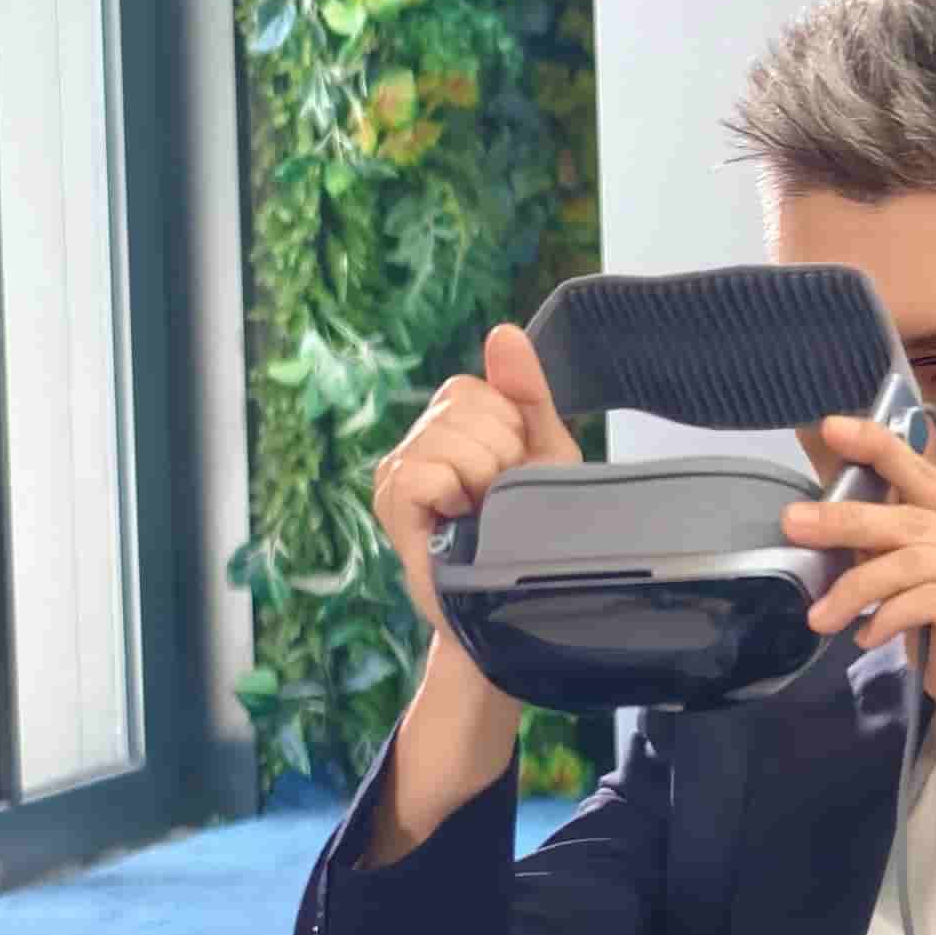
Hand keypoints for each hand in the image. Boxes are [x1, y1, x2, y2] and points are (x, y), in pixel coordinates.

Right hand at [371, 323, 580, 657]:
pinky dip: (453, 494)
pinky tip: (456, 521)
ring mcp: (397, 470)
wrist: (516, 604)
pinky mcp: (390, 500)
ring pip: (450, 439)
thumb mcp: (544, 454)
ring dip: (482, 481)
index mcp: (452, 424)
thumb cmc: (530, 534)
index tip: (514, 475)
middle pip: (466, 408)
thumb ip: (528, 392)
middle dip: (501, 457)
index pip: (478, 389)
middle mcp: (419, 440)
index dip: (510, 432)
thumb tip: (503, 331)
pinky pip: (425, 470)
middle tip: (498, 501)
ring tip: (479, 515)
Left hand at [785, 413, 935, 776]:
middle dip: (844, 518)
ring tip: (822, 617)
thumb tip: (845, 558)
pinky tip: (868, 639)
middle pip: (908, 517)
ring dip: (856, 587)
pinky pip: (926, 599)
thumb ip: (902, 583)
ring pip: (911, 559)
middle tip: (794, 522)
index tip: (834, 428)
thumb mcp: (935, 618)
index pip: (927, 478)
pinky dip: (888, 618)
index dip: (880, 448)